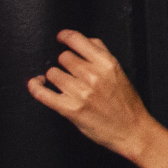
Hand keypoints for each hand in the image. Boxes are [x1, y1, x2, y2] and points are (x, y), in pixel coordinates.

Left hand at [27, 30, 154, 159]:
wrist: (132, 130)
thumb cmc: (127, 104)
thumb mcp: (119, 72)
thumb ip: (102, 54)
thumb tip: (85, 40)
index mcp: (107, 64)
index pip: (77, 40)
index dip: (65, 36)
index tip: (61, 38)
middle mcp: (93, 76)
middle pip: (63, 57)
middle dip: (65, 63)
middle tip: (71, 72)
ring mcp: (80, 93)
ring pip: (52, 73)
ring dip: (55, 77)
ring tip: (62, 83)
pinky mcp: (69, 109)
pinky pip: (42, 93)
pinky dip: (35, 87)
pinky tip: (37, 83)